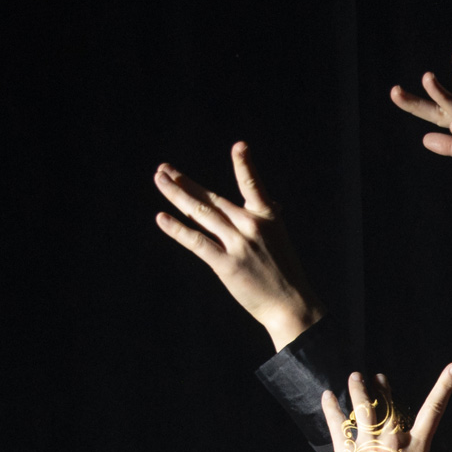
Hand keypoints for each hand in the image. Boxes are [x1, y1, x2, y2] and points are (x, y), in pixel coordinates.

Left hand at [153, 143, 320, 350]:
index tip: (240, 146)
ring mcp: (238, 245)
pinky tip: (162, 217)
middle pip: (210, 198)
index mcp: (267, 217)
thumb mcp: (280, 240)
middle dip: (184, 181)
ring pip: (200, 213)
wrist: (292, 305)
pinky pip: (197, 242)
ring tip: (159, 180)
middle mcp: (251, 226)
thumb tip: (274, 202)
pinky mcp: (226, 265)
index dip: (245, 165)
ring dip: (176, 194)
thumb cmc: (285, 272)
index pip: (253, 185)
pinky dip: (177, 229)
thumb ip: (269, 219)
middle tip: (163, 169)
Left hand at [320, 366, 451, 451]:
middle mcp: (394, 442)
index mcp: (417, 448)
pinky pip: (337, 426)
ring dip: (357, 390)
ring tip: (354, 376)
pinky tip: (327, 396)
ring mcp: (369, 447)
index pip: (435, 411)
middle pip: (389, 405)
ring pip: (363, 409)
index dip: (445, 386)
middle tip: (377, 377)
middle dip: (383, 388)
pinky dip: (331, 409)